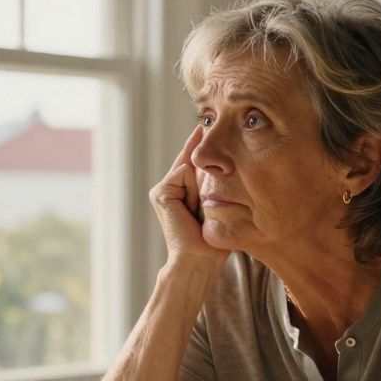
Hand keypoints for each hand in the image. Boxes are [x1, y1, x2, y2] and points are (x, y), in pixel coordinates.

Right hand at [149, 126, 228, 268]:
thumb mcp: (217, 203)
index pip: (194, 160)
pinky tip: (192, 208)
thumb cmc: (214, 239)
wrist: (199, 258)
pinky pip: (183, 173)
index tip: (206, 122)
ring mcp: (163, 189)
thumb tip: (220, 156)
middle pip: (194, 160)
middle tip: (209, 197)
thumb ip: (213, 182)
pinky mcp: (160, 192)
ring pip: (190, 167)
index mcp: (184, 190)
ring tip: (200, 210)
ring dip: (203, 186)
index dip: (199, 142)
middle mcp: (171, 187)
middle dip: (206, 166)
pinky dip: (193, 189)